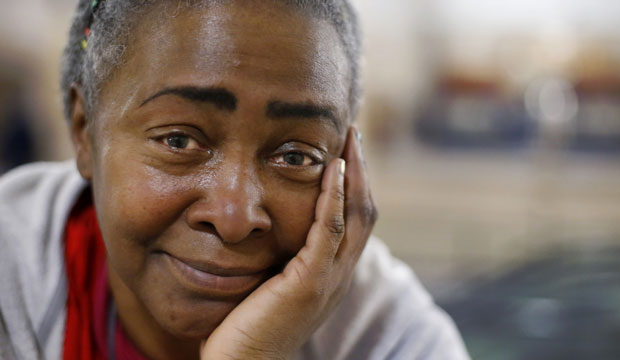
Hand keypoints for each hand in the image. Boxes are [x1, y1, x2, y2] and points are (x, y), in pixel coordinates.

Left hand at [200, 127, 377, 358]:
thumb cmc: (247, 326)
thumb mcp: (270, 282)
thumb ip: (279, 254)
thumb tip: (268, 222)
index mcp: (331, 273)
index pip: (353, 219)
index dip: (354, 183)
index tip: (343, 150)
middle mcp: (339, 274)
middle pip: (364, 211)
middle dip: (361, 170)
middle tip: (351, 133)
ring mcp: (329, 279)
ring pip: (355, 215)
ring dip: (354, 173)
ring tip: (347, 139)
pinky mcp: (310, 283)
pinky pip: (330, 230)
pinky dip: (335, 196)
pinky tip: (332, 169)